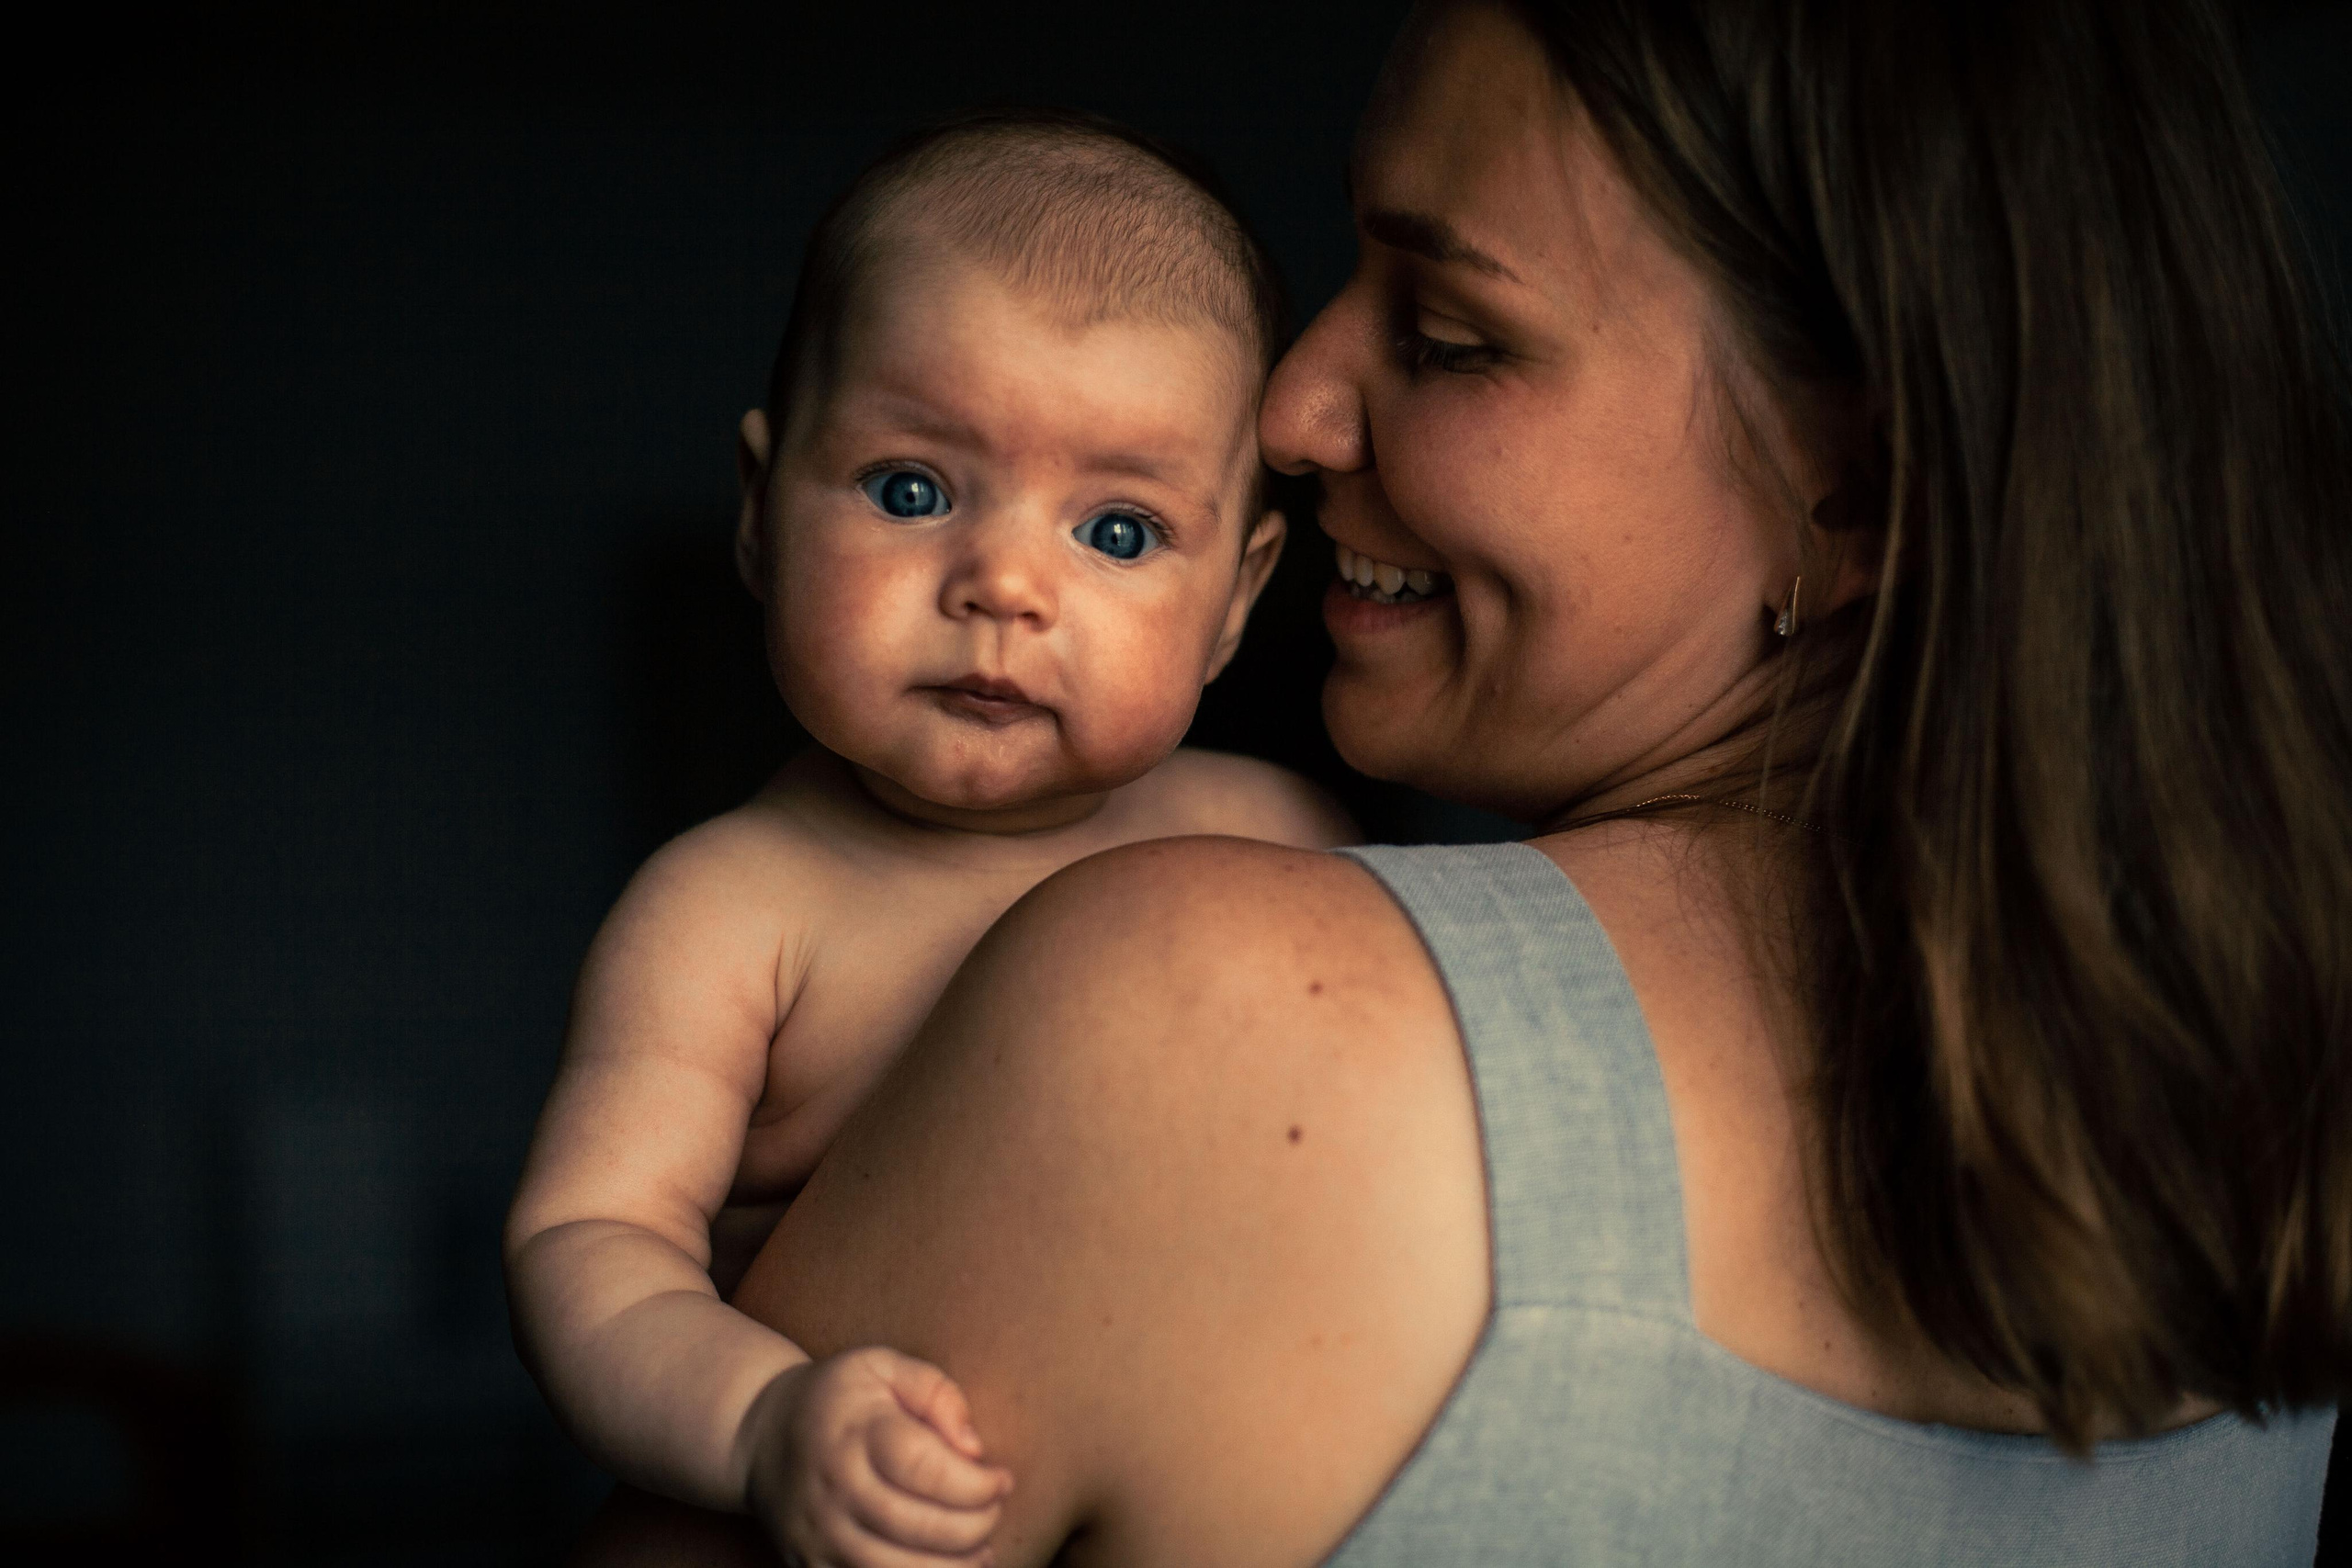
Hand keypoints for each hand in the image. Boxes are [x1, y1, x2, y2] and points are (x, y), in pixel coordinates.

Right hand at [746, 1348, 1012, 1567]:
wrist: (760, 1436)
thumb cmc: (839, 1398)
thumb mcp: (883, 1367)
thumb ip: (936, 1393)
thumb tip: (974, 1446)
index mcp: (855, 1433)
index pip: (924, 1467)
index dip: (976, 1482)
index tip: (1002, 1479)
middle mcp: (833, 1488)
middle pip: (917, 1525)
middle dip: (974, 1526)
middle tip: (995, 1512)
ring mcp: (818, 1534)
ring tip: (981, 1551)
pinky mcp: (810, 1566)